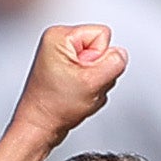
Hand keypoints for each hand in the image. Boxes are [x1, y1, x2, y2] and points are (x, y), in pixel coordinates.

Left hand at [14, 21, 125, 143]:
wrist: (40, 126)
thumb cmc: (54, 105)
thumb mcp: (93, 82)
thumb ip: (115, 63)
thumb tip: (121, 53)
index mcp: (59, 36)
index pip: (103, 35)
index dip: (101, 58)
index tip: (85, 75)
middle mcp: (58, 42)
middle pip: (102, 49)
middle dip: (98, 71)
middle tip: (81, 86)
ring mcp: (61, 56)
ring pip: (99, 64)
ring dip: (95, 82)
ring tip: (77, 91)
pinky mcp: (65, 69)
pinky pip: (91, 73)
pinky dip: (89, 87)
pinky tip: (75, 94)